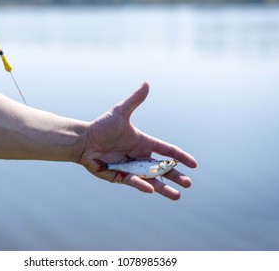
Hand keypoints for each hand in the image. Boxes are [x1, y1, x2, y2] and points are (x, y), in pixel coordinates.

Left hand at [79, 82, 197, 199]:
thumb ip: (135, 100)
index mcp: (144, 143)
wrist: (84, 140)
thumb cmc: (102, 126)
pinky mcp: (120, 176)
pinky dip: (142, 185)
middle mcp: (140, 157)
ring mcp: (131, 168)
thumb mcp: (120, 112)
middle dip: (176, 176)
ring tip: (177, 196)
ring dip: (165, 188)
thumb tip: (146, 83)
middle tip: (189, 184)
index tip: (194, 164)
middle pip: (163, 169)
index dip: (181, 157)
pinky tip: (151, 189)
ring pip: (152, 180)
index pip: (167, 151)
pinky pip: (134, 181)